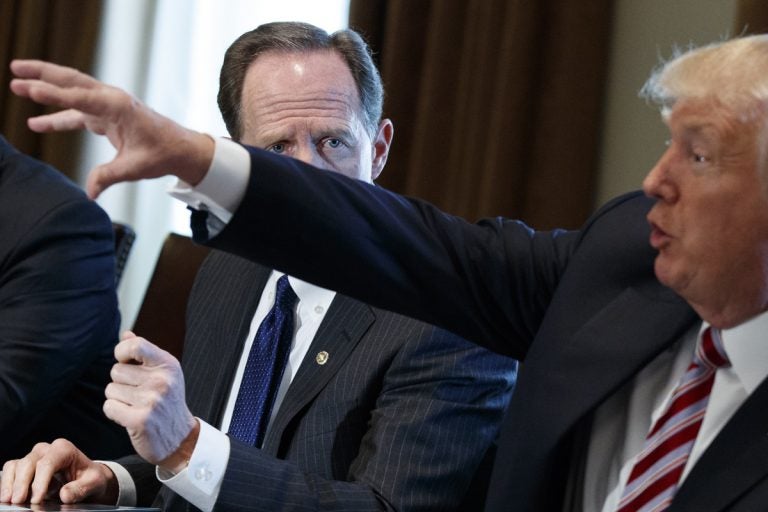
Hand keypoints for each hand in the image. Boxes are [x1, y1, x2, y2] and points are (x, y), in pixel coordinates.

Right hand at [0, 439, 116, 503]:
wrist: (87, 478)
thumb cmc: (90, 478)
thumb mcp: (94, 483)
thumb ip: (81, 488)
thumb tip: (65, 495)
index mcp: (64, 449)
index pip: (48, 463)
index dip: (40, 481)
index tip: (37, 499)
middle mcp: (47, 449)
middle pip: (29, 462)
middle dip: (22, 483)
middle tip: (19, 501)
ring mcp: (34, 457)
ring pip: (16, 465)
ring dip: (11, 483)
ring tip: (9, 500)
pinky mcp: (25, 466)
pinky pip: (11, 470)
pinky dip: (7, 482)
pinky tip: (7, 497)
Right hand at [9, 59, 213, 197]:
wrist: (180, 149)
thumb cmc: (162, 154)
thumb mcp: (135, 167)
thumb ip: (108, 177)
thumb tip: (88, 194)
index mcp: (119, 106)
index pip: (80, 98)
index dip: (53, 94)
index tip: (29, 88)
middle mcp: (111, 100)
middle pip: (72, 81)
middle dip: (42, 74)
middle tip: (15, 67)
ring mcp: (108, 106)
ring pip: (72, 91)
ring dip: (46, 87)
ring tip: (17, 84)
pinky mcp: (106, 115)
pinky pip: (77, 112)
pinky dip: (58, 115)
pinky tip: (37, 122)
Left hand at [104, 332, 198, 470]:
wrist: (180, 438)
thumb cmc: (168, 403)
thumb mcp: (164, 374)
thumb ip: (144, 353)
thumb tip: (126, 334)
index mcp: (168, 365)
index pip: (135, 345)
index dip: (122, 352)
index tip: (125, 362)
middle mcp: (162, 380)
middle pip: (116, 370)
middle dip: (120, 382)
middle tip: (137, 394)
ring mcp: (152, 400)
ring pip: (110, 390)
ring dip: (118, 399)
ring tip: (135, 405)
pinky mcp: (140, 419)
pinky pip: (109, 407)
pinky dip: (114, 413)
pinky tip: (129, 416)